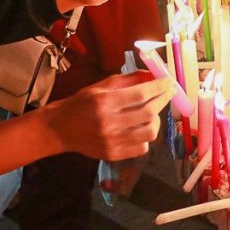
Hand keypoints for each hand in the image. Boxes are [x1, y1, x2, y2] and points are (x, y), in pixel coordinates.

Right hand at [49, 72, 173, 160]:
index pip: (141, 94)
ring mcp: (112, 141)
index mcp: (104, 102)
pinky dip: (147, 136)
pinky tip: (142, 127)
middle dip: (163, 100)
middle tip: (168, 92)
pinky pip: (142, 147)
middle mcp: (109, 123)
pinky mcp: (113, 154)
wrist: (60, 129)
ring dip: (157, 119)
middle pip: (149, 112)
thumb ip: (128, 79)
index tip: (168, 81)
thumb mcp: (102, 85)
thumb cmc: (81, 103)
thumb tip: (152, 74)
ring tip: (153, 111)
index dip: (159, 87)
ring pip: (150, 132)